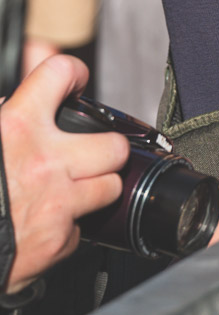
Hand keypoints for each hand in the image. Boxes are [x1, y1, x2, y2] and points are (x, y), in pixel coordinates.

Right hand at [0, 57, 127, 292]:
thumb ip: (3, 112)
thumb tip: (18, 89)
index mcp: (15, 128)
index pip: (60, 72)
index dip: (72, 74)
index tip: (74, 82)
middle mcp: (44, 161)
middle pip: (112, 143)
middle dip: (104, 149)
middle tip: (89, 152)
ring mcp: (57, 204)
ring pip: (110, 186)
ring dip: (95, 189)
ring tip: (71, 190)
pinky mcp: (60, 242)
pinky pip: (82, 230)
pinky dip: (67, 230)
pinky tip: (44, 227)